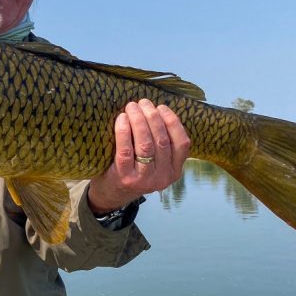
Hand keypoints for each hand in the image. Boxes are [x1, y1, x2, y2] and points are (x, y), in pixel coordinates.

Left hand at [88, 99, 189, 214]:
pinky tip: (122, 118)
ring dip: (139, 120)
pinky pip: (126, 150)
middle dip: (152, 116)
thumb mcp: (156, 162)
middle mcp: (162, 177)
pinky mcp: (125, 178)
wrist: (113, 193)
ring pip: (145, 144)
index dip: (173, 122)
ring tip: (132, 106)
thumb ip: (162, 143)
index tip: (161, 107)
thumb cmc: (136, 169)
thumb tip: (158, 109)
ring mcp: (144, 180)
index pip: (182, 143)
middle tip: (143, 102)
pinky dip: (124, 131)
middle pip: (161, 140)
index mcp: (174, 171)